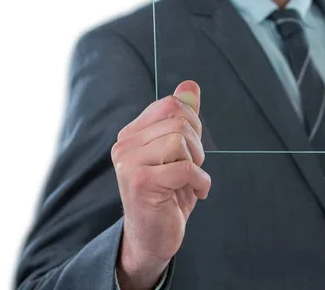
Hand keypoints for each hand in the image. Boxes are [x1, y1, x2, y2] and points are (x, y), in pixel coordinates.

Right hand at [112, 80, 210, 288]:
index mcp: (132, 133)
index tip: (191, 149)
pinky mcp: (140, 182)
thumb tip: (190, 85)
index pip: (170, 105)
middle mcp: (125, 145)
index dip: (192, 124)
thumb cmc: (168, 194)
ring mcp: (129, 163)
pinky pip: (184, 168)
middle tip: (194, 167)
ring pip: (180, 140)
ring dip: (197, 163)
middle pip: (178, 120)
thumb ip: (183, 118)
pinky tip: (196, 194)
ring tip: (191, 180)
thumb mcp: (180, 152)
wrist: (153, 238)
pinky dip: (200, 181)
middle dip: (197, 144)